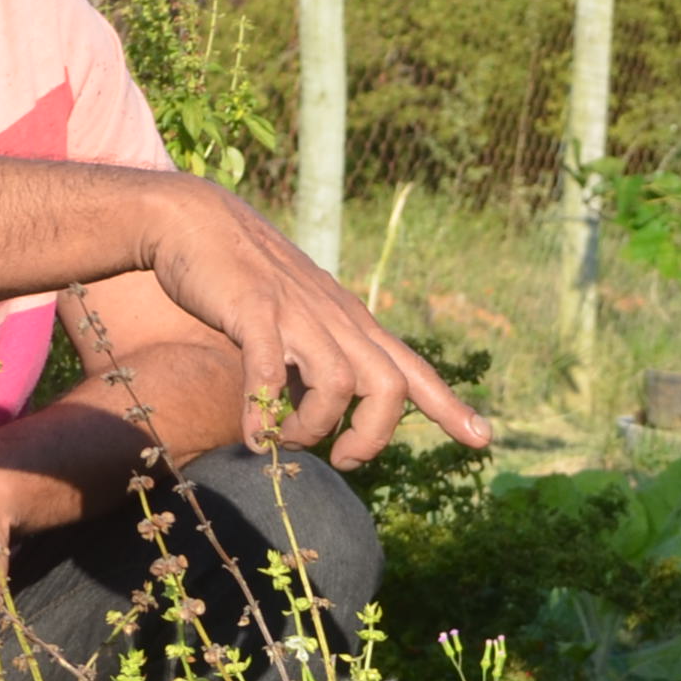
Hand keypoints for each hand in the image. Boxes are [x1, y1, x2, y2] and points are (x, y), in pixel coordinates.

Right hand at [134, 175, 491, 466]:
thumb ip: (316, 365)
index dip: (448, 406)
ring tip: (285, 441)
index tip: (482, 438)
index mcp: (351, 324)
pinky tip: (251, 438)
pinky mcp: (254, 310)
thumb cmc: (246, 281)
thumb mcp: (298, 322)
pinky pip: (271, 372)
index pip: (412, 368)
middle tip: (343, 459)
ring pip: (339, 383)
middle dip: (373, 435)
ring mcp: (298, 312)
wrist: (198, 221)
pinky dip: (264, 412)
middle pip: (389, 385)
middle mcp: (336, 319)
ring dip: (314, 427)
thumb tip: (320, 421)